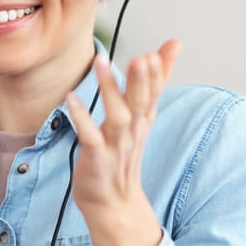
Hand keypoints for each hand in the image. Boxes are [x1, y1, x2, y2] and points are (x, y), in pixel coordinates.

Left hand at [65, 39, 181, 245]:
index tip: (165, 48)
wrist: (112, 200)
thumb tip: (174, 45)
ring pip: (117, 115)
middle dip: (143, 80)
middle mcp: (133, 130)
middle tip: (143, 57)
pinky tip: (71, 98)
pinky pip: (89, 135)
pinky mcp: (96, 156)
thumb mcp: (143, 115)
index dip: (160, 72)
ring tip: (101, 62)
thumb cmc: (123, 150)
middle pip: (142, 102)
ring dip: (111, 90)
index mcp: (144, 119)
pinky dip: (81, 117)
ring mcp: (115, 144)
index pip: (156, 92)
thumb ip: (156, 79)